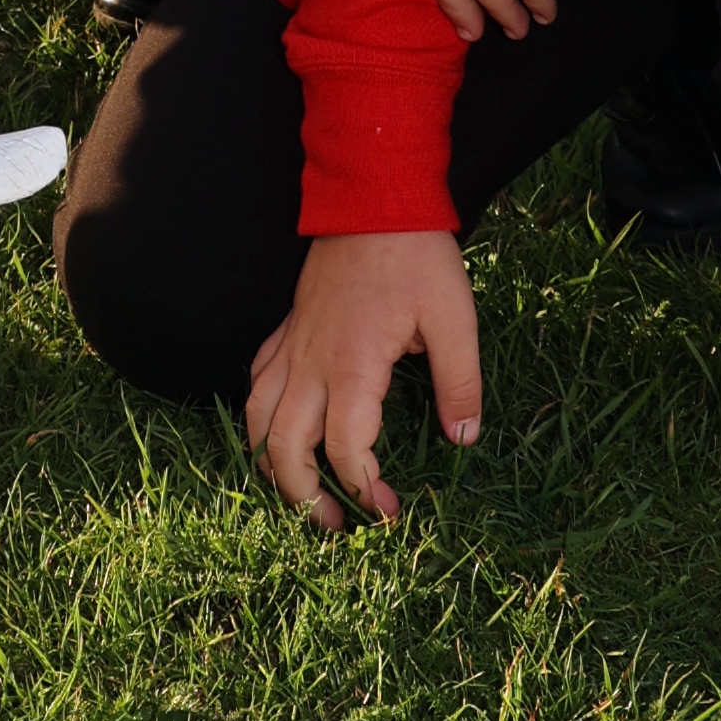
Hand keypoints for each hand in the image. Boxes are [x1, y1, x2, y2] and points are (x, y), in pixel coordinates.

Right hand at [244, 231, 481, 530]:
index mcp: (353, 365)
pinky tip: (277, 428)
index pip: (346, 449)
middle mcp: (312, 361)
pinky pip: (257, 380)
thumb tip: (463, 438)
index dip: (365, 489)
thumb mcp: (455, 319)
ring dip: (271, 463)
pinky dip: (259, 415)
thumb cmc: (417, 257)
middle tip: (335, 524)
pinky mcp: (288, 327)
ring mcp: (293, 344)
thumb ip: (459, 383)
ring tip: (298, 491)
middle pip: (283, 448)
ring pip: (257, 417)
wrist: (374, 196)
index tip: (389, 510)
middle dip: (302, 497)